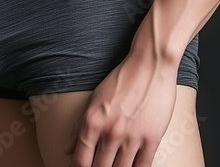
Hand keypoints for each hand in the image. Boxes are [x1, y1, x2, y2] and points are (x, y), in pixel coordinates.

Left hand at [63, 51, 177, 166]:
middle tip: (101, 166)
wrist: (150, 64)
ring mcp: (132, 137)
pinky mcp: (152, 139)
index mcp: (93, 121)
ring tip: (115, 166)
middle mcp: (111, 132)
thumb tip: (68, 149)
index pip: (81, 161)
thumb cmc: (123, 79)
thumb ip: (79, 126)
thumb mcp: (95, 98)